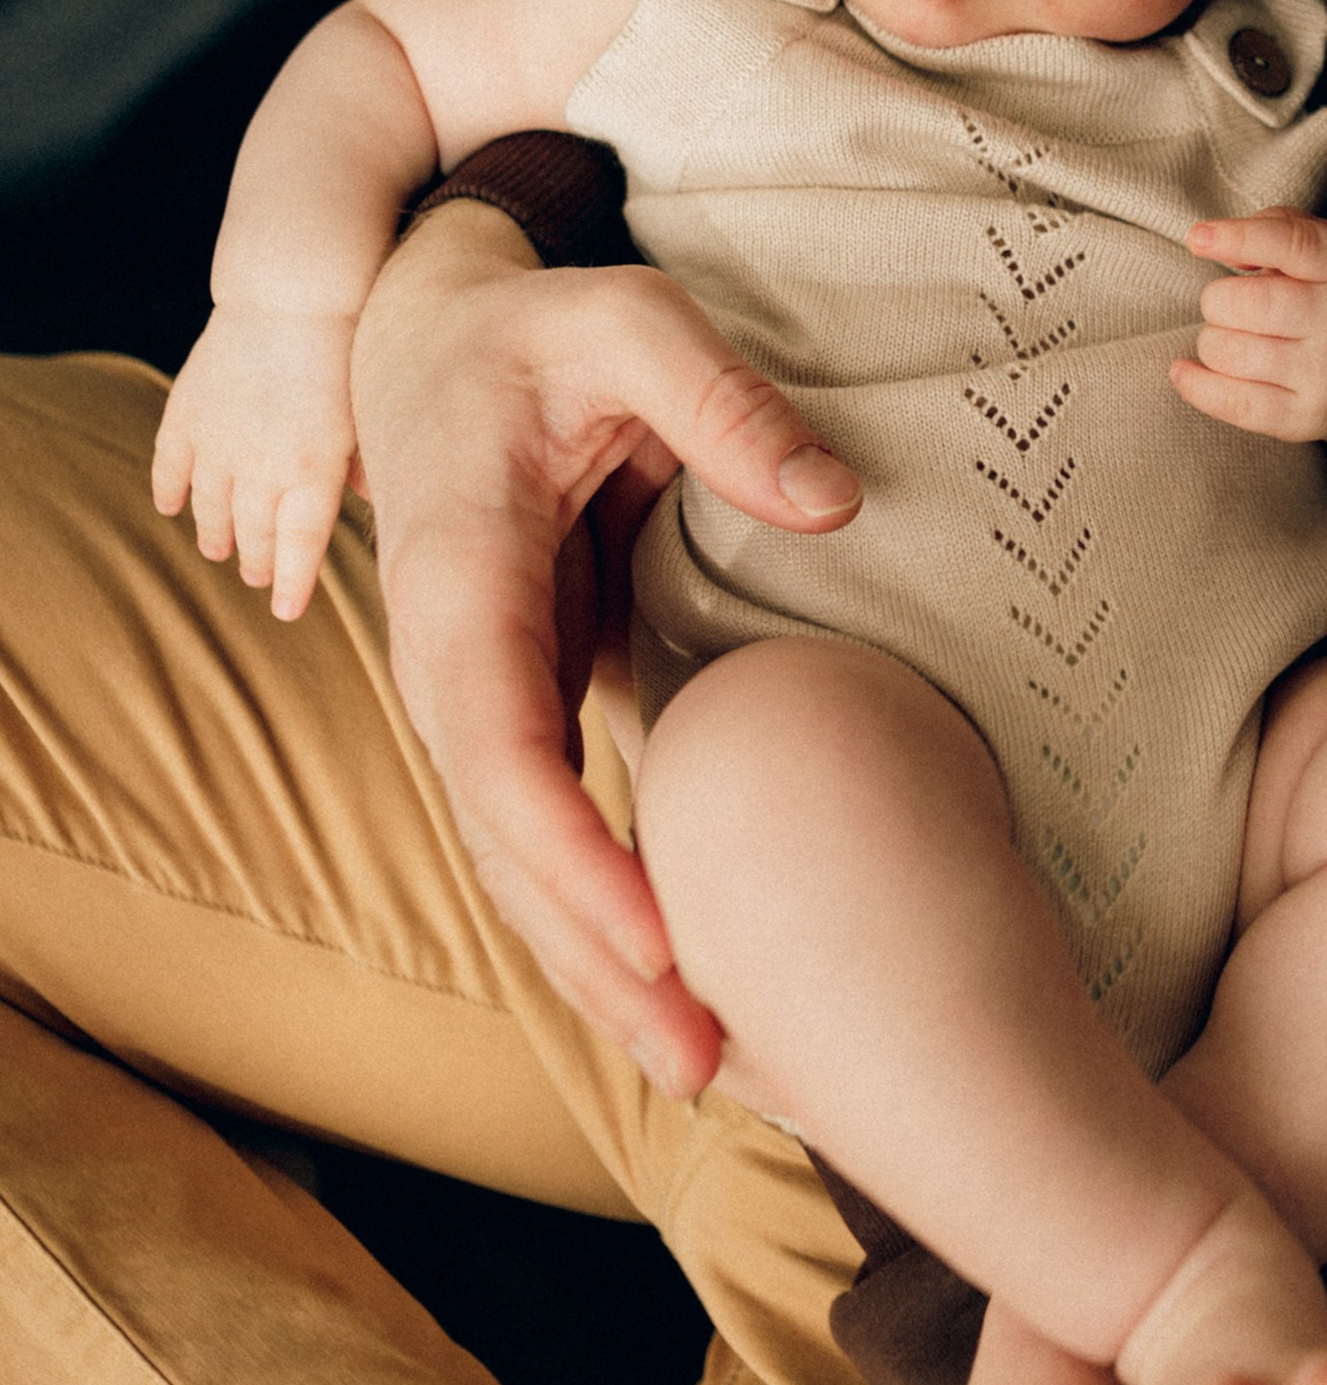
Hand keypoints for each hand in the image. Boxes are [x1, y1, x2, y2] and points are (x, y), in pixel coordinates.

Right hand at [152, 303, 360, 621]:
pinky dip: (168, 489)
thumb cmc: (348, 352)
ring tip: (220, 550)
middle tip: (255, 576)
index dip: (290, 584)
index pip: (297, 549)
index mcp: (313, 477)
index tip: (285, 609)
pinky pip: (169, 464)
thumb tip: (380, 503)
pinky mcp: (188, 413)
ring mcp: (218, 444)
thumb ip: (366, 467)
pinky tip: (169, 506)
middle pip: (253, 534)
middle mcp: (261, 471)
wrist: (295, 295)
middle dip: (255, 561)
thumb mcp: (369, 418)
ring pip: (209, 507)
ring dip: (215, 533)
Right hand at [350, 204, 862, 1096]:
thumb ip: (722, 398)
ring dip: (599, 971)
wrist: (437, 340)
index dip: (567, 851)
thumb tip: (832, 500)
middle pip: (503, 845)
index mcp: (456, 573)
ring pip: (520, 865)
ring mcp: (479, 697)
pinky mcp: (523, 711)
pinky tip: (690, 993)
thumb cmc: (536, 326)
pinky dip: (608, 923)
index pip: (492, 743)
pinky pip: (553, 839)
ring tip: (706, 1066)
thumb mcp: (629, 318)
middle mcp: (447, 660)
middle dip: (593, 961)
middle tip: (703, 1058)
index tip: (655, 935)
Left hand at [1172, 211, 1326, 451]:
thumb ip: (1273, 228)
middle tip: (1230, 304)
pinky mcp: (1304, 418)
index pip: (1293, 244)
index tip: (1198, 238)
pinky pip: (1231, 402)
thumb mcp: (1321, 247)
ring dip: (1213, 340)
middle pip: (1249, 303)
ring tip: (1233, 337)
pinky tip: (1184, 370)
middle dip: (1219, 299)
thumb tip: (1212, 241)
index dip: (1240, 238)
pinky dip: (1195, 384)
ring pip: (1229, 351)